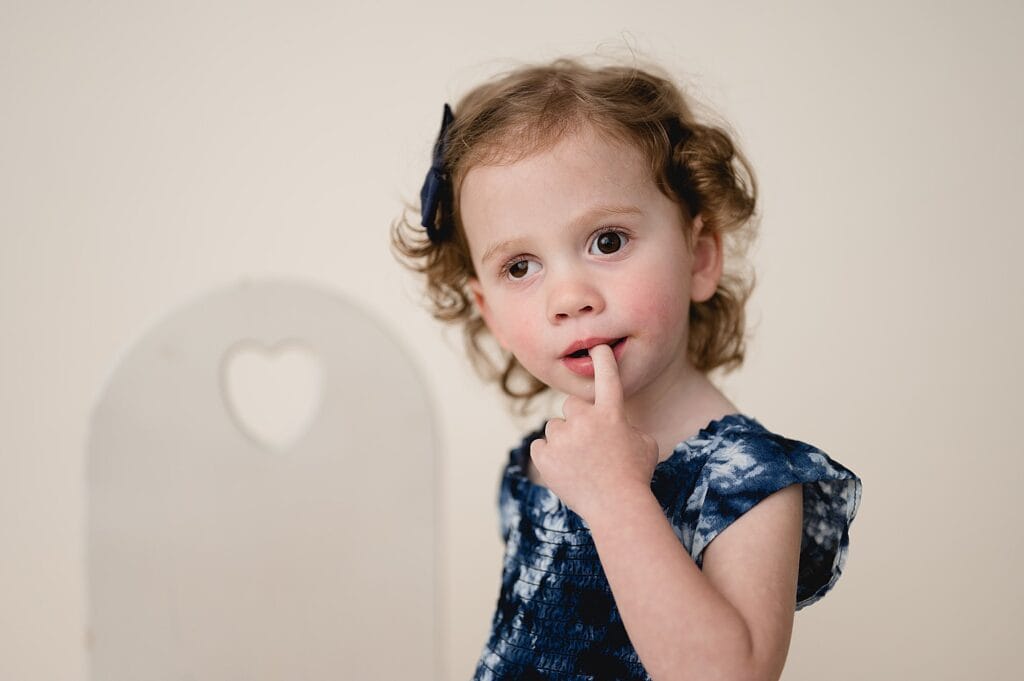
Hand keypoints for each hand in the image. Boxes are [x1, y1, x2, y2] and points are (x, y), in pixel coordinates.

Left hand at [530, 343, 659, 522]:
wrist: (617, 508)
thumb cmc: (636, 477)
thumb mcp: (645, 444)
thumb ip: (628, 426)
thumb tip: (618, 425)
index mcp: (611, 414)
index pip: (607, 377)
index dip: (602, 359)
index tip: (597, 348)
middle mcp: (585, 420)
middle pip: (571, 405)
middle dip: (578, 419)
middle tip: (588, 443)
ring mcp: (563, 437)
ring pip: (555, 428)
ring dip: (564, 440)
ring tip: (580, 464)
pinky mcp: (545, 456)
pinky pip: (541, 447)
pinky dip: (549, 457)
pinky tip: (565, 471)